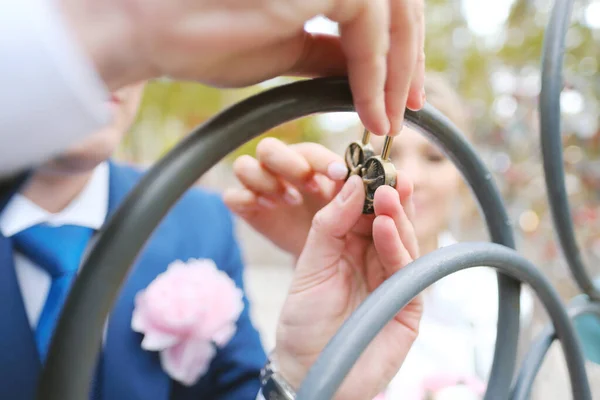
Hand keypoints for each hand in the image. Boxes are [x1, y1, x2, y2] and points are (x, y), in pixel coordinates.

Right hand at [59, 0, 424, 134]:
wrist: (153, 30)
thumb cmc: (207, 35)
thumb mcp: (288, 46)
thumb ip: (331, 50)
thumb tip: (367, 69)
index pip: (383, 0)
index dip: (400, 46)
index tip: (401, 94)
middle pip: (399, 1)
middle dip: (408, 59)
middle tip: (406, 110)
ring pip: (395, 9)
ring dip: (399, 70)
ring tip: (390, 120)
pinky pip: (368, 26)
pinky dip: (377, 72)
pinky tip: (374, 111)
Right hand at [223, 138, 347, 256]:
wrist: (318, 259)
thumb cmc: (339, 228)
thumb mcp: (352, 213)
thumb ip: (356, 196)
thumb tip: (364, 181)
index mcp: (310, 165)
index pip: (309, 151)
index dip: (321, 160)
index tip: (339, 174)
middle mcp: (280, 170)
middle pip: (268, 148)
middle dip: (289, 165)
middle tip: (312, 186)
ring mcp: (259, 187)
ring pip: (244, 165)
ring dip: (265, 181)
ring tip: (292, 200)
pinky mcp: (246, 208)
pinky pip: (231, 195)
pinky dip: (246, 199)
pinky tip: (268, 208)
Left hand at [274, 173, 421, 399]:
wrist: (310, 372)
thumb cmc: (304, 322)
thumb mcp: (309, 266)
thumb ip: (329, 226)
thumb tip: (352, 185)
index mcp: (348, 248)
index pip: (364, 211)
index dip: (367, 188)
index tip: (369, 165)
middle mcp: (373, 260)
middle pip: (388, 221)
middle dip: (388, 197)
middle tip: (387, 175)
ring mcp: (392, 281)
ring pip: (402, 240)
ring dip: (396, 216)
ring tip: (387, 195)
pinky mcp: (408, 303)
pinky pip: (406, 270)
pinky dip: (397, 247)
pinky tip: (386, 227)